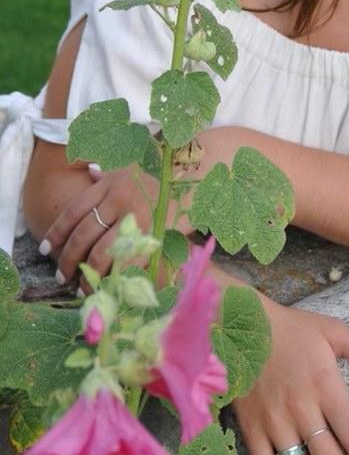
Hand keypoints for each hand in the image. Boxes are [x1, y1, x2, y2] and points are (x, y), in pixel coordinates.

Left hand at [40, 164, 164, 286]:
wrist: (196, 184)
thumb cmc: (161, 180)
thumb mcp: (132, 168)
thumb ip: (109, 172)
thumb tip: (90, 172)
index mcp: (111, 184)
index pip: (74, 211)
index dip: (57, 233)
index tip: (45, 250)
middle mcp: (122, 200)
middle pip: (84, 234)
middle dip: (68, 259)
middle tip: (61, 276)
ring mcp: (139, 219)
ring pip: (103, 251)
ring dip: (88, 273)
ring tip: (81, 286)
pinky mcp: (155, 236)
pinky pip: (128, 261)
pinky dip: (114, 276)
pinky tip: (106, 285)